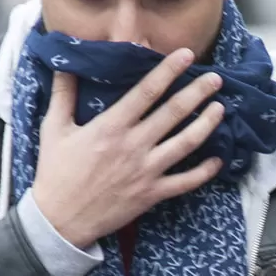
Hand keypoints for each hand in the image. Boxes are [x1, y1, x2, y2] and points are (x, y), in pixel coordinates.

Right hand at [30, 48, 225, 248]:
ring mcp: (146, 171)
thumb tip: (63, 63)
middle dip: (198, 92)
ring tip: (221, 108)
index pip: (146, 91)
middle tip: (217, 78)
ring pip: (186, 143)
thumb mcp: (54, 128)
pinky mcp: (152, 194)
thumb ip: (63, 94)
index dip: (168, 70)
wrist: (60, 220)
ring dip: (206, 124)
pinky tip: (218, 159)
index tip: (186, 55)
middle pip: (174, 113)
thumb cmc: (55, 172)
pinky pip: (185, 182)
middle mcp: (134, 145)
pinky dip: (204, 171)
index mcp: (111, 126)